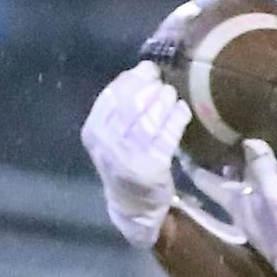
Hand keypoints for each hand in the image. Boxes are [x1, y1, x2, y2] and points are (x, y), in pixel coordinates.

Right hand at [81, 61, 190, 247]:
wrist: (134, 207)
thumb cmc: (126, 163)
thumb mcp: (113, 136)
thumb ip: (121, 108)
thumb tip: (144, 71)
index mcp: (94, 132)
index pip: (110, 96)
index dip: (131, 79)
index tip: (148, 69)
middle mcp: (107, 144)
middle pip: (129, 105)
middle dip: (149, 88)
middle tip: (163, 82)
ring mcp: (128, 158)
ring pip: (148, 119)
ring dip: (163, 102)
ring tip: (173, 94)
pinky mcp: (150, 169)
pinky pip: (165, 137)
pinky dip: (176, 119)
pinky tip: (183, 111)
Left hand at [190, 139, 276, 276]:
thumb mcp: (272, 194)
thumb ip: (261, 168)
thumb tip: (249, 141)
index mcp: (236, 206)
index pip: (209, 185)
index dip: (196, 171)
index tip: (184, 155)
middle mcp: (246, 209)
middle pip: (228, 186)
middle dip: (222, 168)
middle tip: (213, 143)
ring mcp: (265, 211)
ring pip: (250, 186)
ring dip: (245, 171)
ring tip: (238, 149)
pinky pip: (272, 187)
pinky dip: (268, 174)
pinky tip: (270, 162)